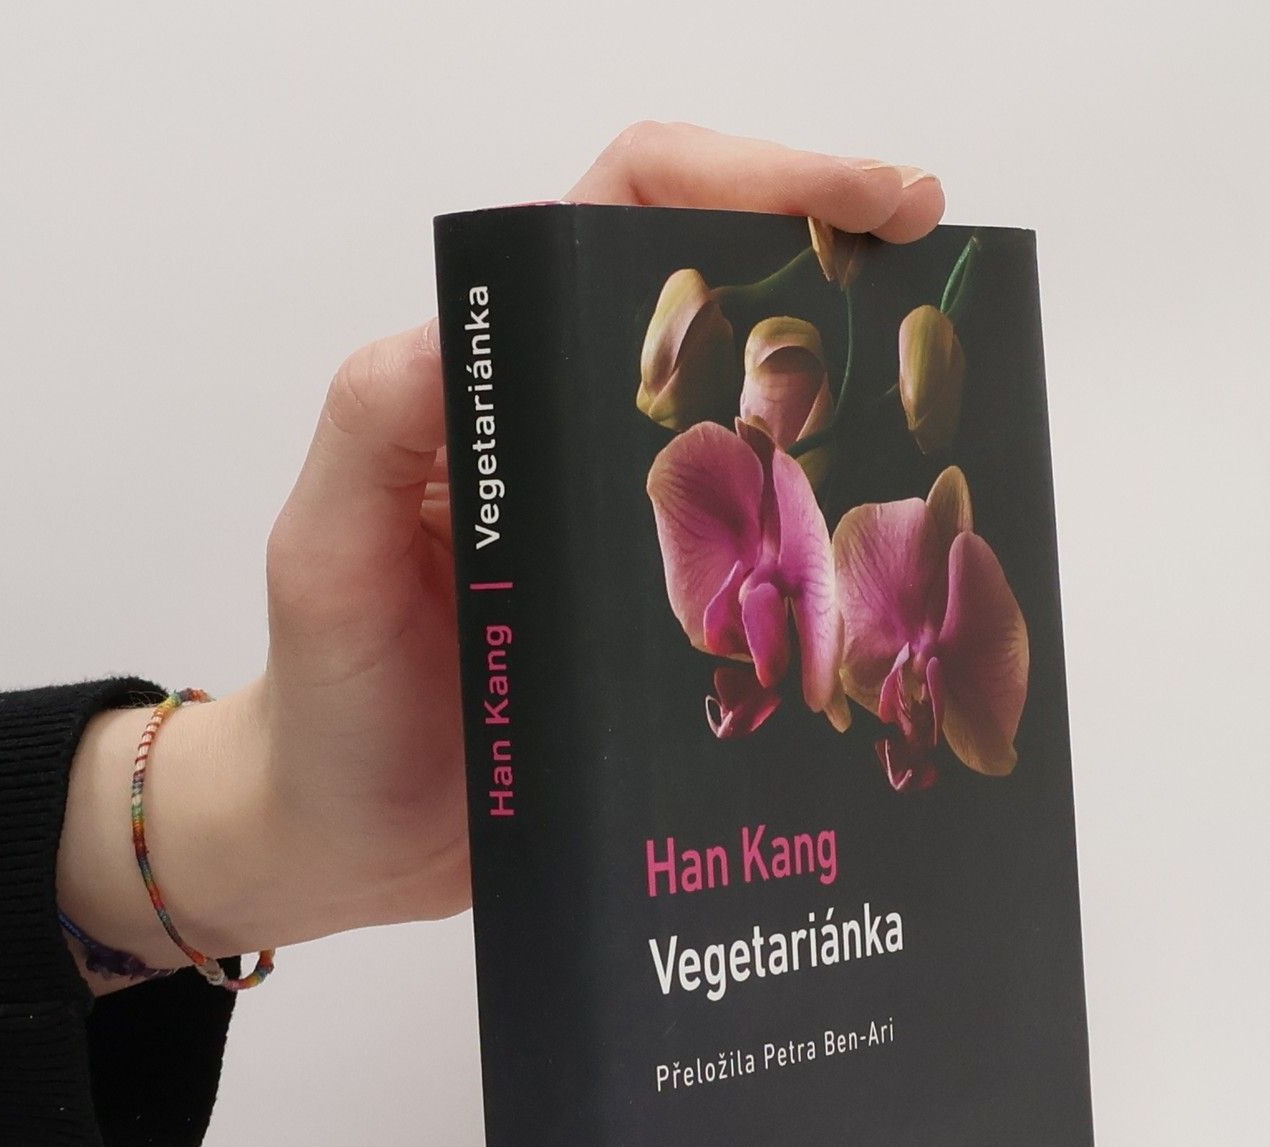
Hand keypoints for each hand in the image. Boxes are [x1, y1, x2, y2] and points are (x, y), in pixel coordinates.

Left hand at [57, 125, 945, 987]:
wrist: (350, 839)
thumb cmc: (326, 701)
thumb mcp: (324, 554)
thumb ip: (376, 427)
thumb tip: (471, 328)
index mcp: (498, 389)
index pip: (620, 226)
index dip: (743, 184)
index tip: (865, 203)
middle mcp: (577, 439)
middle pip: (723, 310)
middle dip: (836, 276)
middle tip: (936, 298)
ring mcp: (633, 534)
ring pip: (763, 437)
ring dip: (855, 416)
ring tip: (946, 421)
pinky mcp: (667, 626)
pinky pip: (766, 567)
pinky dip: (833, 551)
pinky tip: (892, 571)